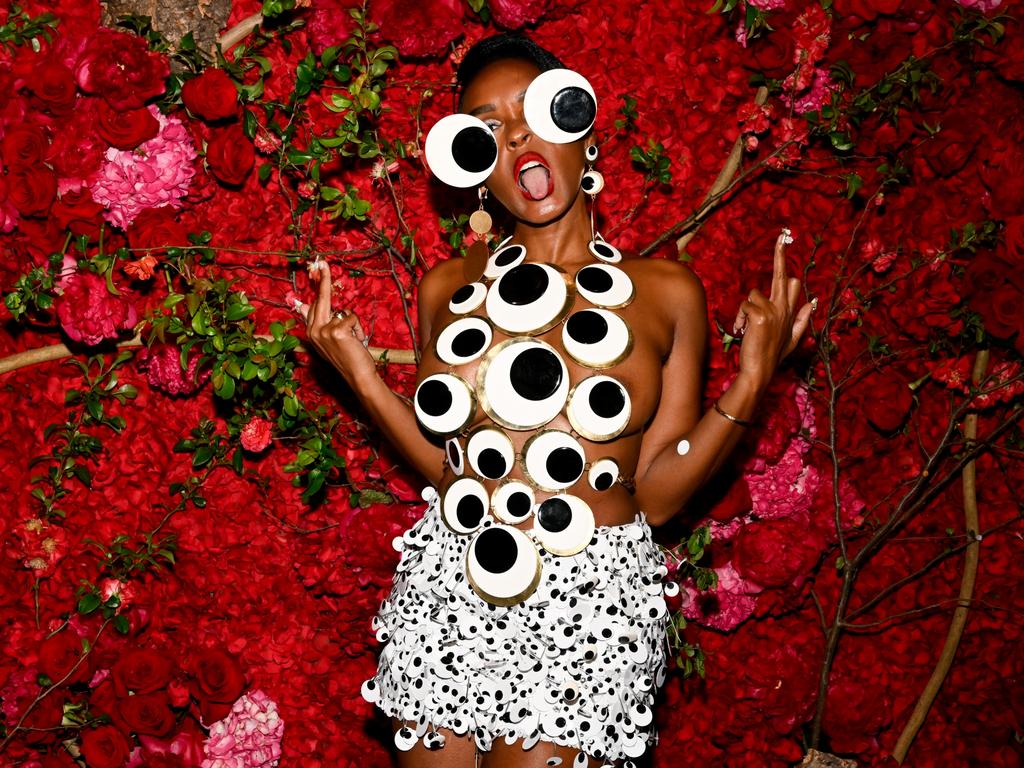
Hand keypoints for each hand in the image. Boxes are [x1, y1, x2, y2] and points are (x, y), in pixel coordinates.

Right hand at [298, 260, 377, 387]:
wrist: (358, 375)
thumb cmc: (348, 356)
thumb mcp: (330, 339)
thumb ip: (319, 321)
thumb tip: (302, 304)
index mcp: (311, 331)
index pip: (314, 304)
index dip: (319, 284)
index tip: (319, 265)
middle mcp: (313, 330)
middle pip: (321, 298)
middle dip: (324, 278)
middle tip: (323, 261)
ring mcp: (323, 331)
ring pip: (344, 313)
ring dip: (354, 325)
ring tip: (353, 340)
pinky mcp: (335, 331)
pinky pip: (352, 318)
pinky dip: (358, 329)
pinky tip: (356, 342)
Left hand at [731, 228, 812, 389]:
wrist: (760, 371)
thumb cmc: (772, 356)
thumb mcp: (792, 339)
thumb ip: (801, 320)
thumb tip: (813, 302)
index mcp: (791, 312)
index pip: (794, 283)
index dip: (788, 267)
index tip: (785, 245)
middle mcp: (784, 309)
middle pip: (783, 276)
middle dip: (780, 255)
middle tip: (782, 237)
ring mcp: (774, 312)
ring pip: (753, 295)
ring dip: (747, 309)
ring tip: (748, 327)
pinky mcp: (760, 316)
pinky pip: (745, 306)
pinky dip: (740, 317)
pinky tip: (743, 330)